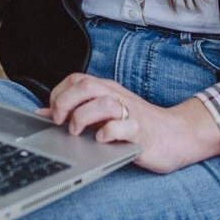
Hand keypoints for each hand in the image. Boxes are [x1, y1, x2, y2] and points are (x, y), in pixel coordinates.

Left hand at [38, 73, 219, 173]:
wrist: (177, 136)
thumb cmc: (137, 126)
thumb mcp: (104, 115)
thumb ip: (77, 111)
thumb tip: (42, 114)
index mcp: (107, 91)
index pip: (76, 79)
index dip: (59, 94)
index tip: (53, 113)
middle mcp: (117, 97)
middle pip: (86, 85)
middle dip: (66, 102)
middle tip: (61, 122)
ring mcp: (130, 113)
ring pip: (102, 103)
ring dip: (83, 117)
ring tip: (78, 133)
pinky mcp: (141, 132)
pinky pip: (122, 127)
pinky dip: (107, 132)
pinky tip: (102, 140)